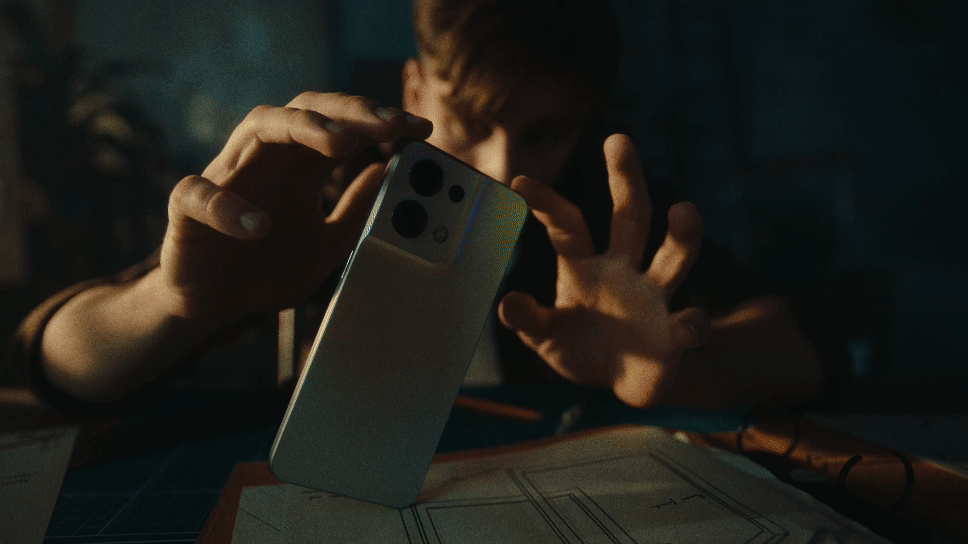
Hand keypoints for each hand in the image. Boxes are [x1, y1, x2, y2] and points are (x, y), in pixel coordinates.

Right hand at [160, 93, 432, 321]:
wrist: (212, 304)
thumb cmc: (267, 266)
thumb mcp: (328, 245)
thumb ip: (357, 212)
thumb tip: (391, 173)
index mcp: (299, 166)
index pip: (340, 124)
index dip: (379, 120)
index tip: (421, 128)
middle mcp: (265, 159)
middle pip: (305, 110)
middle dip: (349, 111)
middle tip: (390, 123)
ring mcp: (226, 178)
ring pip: (258, 127)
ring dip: (302, 129)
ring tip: (342, 144)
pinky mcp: (187, 210)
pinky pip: (199, 194)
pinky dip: (228, 206)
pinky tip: (260, 227)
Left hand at [498, 134, 708, 406]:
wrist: (623, 382)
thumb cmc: (581, 348)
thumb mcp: (546, 336)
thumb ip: (530, 320)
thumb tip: (506, 304)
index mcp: (584, 265)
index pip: (566, 226)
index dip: (545, 204)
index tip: (519, 182)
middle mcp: (624, 268)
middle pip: (630, 216)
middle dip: (626, 179)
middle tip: (618, 139)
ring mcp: (656, 295)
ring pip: (674, 256)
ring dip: (682, 235)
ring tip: (685, 210)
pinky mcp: (679, 331)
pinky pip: (692, 323)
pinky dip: (693, 324)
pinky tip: (685, 328)